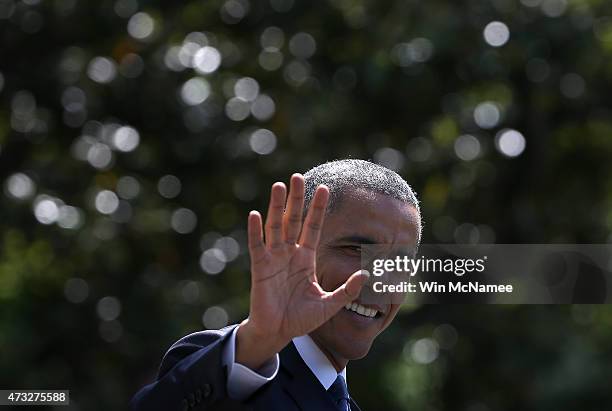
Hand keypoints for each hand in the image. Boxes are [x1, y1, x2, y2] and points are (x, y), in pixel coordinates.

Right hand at [235, 174, 367, 369]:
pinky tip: (255, 214)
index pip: (313, 227)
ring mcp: (274, 259)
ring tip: (278, 186)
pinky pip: (257, 246)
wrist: (279, 333)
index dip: (318, 209)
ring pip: (275, 227)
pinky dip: (255, 231)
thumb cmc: (302, 319)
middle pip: (293, 220)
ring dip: (276, 207)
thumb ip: (347, 290)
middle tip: (297, 176)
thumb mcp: (329, 305)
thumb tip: (367, 275)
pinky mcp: (260, 269)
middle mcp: (290, 253)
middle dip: (295, 199)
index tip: (324, 188)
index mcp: (306, 258)